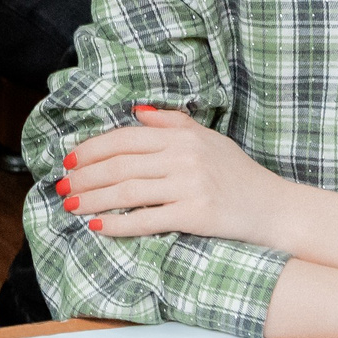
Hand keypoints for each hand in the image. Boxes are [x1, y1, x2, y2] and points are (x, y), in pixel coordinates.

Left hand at [54, 106, 323, 249]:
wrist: (276, 209)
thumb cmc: (239, 175)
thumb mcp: (209, 139)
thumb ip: (172, 122)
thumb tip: (136, 111)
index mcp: (183, 136)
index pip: (125, 138)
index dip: (93, 148)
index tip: (70, 159)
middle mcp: (184, 157)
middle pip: (119, 165)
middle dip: (84, 176)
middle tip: (62, 186)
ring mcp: (190, 185)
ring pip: (126, 191)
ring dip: (92, 199)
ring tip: (70, 205)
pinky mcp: (195, 214)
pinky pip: (145, 219)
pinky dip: (117, 224)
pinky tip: (97, 226)